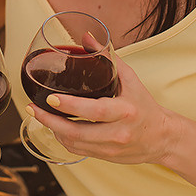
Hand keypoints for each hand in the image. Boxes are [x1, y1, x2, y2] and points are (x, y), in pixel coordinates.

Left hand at [27, 56, 177, 165]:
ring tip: (40, 115)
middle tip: (33, 107)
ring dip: (53, 130)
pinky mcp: (105, 158)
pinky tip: (56, 128)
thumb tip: (86, 38)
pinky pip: (77, 151)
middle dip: (50, 121)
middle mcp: (118, 132)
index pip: (94, 110)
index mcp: (125, 111)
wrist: (162, 138)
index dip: (70, 106)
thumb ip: (108, 58)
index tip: (51, 98)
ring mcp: (110, 148)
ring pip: (73, 143)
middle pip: (77, 132)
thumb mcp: (131, 79)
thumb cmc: (144, 106)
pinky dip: (63, 139)